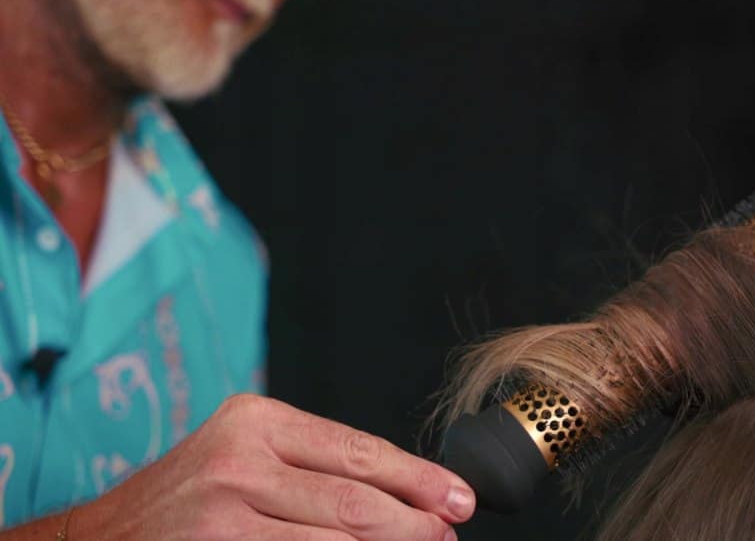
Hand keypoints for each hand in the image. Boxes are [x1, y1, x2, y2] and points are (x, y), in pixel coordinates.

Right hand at [69, 394, 473, 540]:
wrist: (99, 540)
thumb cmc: (188, 497)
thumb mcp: (245, 455)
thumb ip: (315, 466)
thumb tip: (406, 494)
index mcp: (257, 422)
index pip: (360, 451)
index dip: (418, 479)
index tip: (458, 497)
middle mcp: (239, 461)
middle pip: (355, 501)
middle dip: (414, 524)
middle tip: (448, 534)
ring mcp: (223, 514)